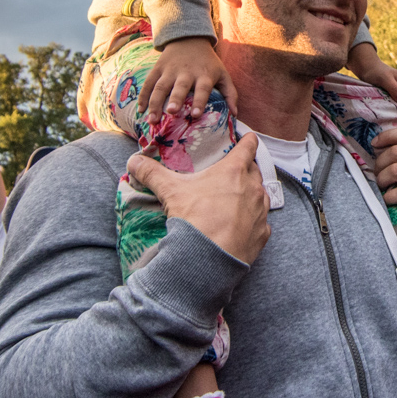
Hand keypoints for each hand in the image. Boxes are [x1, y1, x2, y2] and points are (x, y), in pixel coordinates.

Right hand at [128, 132, 268, 262]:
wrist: (207, 259)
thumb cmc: (193, 218)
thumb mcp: (170, 191)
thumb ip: (152, 173)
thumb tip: (133, 161)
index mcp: (235, 171)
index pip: (249, 146)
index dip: (248, 140)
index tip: (247, 138)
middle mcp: (253, 188)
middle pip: (256, 170)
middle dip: (247, 169)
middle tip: (235, 172)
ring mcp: (260, 212)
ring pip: (261, 195)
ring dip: (252, 194)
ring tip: (238, 199)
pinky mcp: (263, 234)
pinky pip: (262, 222)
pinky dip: (254, 221)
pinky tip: (241, 225)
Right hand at [140, 37, 236, 122]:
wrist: (189, 39)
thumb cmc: (208, 63)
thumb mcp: (223, 74)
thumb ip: (230, 93)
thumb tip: (235, 115)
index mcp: (203, 75)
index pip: (202, 88)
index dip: (199, 101)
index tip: (195, 115)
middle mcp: (185, 72)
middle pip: (179, 87)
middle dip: (175, 100)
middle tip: (171, 113)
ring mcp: (169, 70)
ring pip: (160, 87)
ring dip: (155, 103)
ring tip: (152, 120)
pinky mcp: (157, 68)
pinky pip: (148, 83)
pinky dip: (143, 96)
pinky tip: (140, 110)